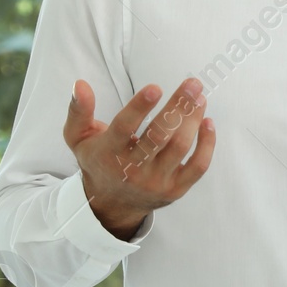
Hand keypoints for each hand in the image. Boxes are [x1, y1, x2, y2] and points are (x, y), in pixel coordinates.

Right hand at [64, 77, 215, 238]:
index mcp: (108, 153)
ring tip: (199, 97)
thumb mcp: (78, 137)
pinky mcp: (176, 189)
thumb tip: (81, 84)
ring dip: (193, 119)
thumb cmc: (99, 161)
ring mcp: (156, 181)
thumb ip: (78, 110)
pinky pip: (198, 166)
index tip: (156, 87)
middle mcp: (133, 169)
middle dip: (178, 107)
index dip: (139, 107)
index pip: (124, 128)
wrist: (111, 203)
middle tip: (193, 83)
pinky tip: (208, 122)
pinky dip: (207, 145)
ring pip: (180, 147)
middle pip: (159, 136)